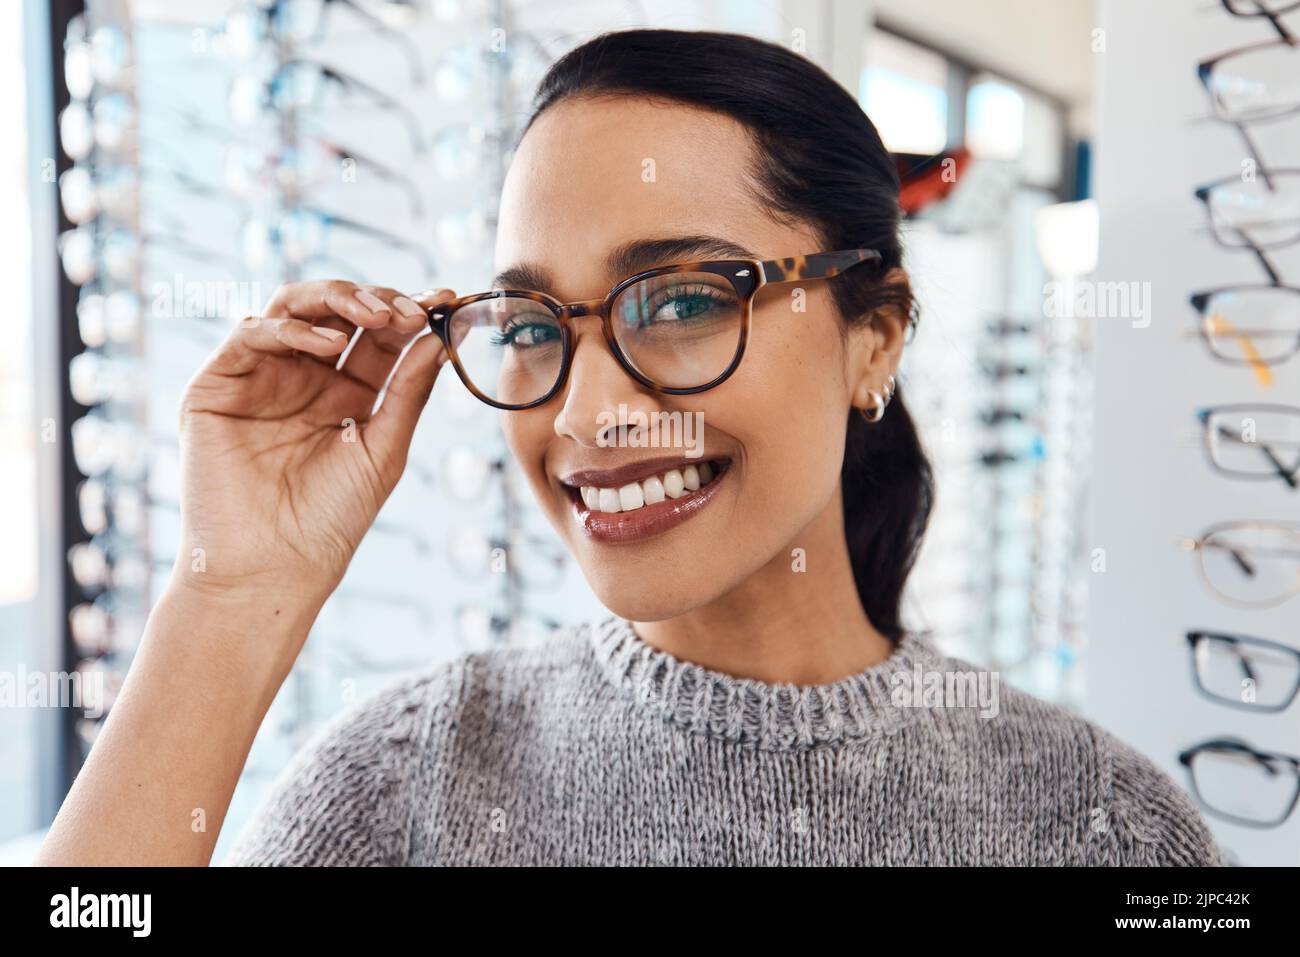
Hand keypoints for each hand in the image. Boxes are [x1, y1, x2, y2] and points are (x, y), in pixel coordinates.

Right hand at [173, 280, 453, 608]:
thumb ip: (408, 391)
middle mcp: (303, 378)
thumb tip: (439, 337)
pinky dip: (292, 329)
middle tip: (412, 309)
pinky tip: (329, 346)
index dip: (410, 313)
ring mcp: (260, 377)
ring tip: (377, 316)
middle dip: (378, 300)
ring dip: (338, 299)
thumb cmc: (331, 519)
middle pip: (338, 312)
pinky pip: (252, 334)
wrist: (274, 566)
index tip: (447, 299)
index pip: (379, 337)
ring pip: (293, 307)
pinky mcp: (217, 385)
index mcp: (346, 393)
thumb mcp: (384, 448)